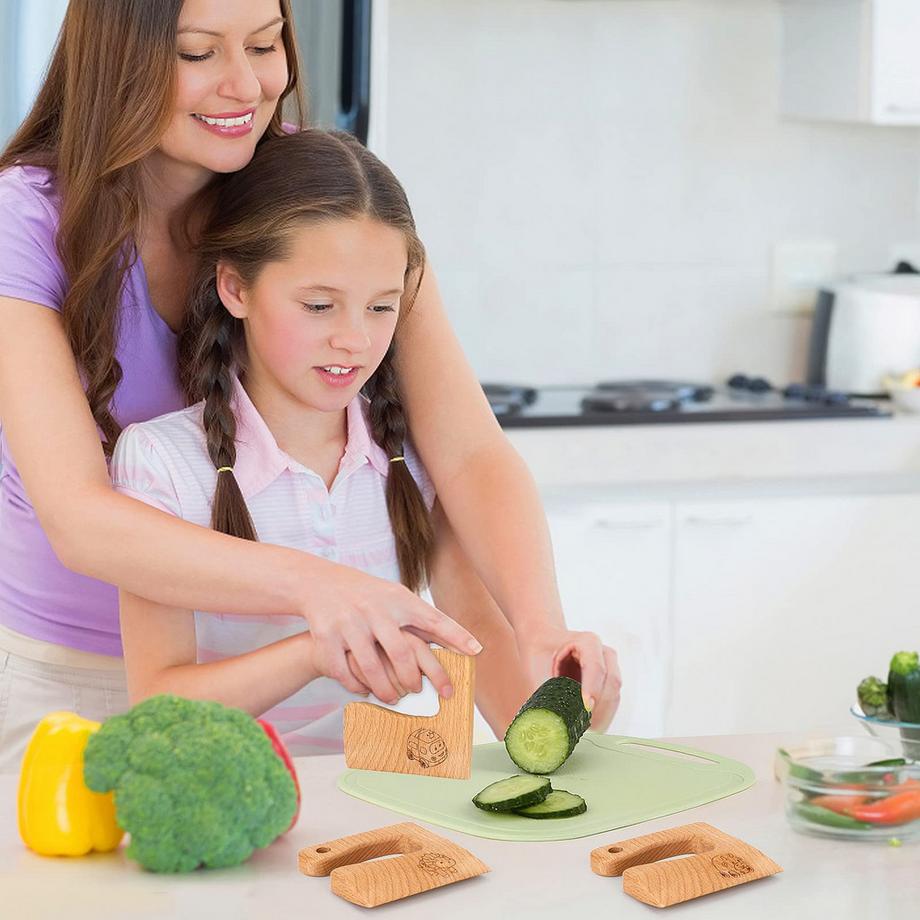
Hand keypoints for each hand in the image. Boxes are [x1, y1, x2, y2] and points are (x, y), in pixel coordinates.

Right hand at [298, 561, 479, 703]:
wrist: (319, 583)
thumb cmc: (368, 596)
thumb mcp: (395, 597)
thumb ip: (423, 620)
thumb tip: (461, 643)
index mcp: (398, 600)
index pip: (433, 619)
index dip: (455, 636)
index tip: (476, 651)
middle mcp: (376, 609)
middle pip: (402, 653)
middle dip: (412, 679)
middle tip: (418, 692)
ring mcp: (350, 622)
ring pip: (371, 667)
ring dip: (385, 689)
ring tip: (393, 699)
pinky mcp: (327, 635)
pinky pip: (343, 670)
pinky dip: (355, 685)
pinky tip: (364, 690)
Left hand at [515, 627, 620, 732]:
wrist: (543, 645)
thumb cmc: (540, 654)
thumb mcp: (536, 669)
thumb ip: (541, 695)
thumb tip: (542, 725)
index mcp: (587, 642)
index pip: (596, 667)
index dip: (592, 688)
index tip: (586, 707)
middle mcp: (603, 653)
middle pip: (611, 683)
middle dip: (599, 708)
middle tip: (583, 727)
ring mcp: (610, 668)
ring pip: (614, 694)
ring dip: (602, 715)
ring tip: (583, 729)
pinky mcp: (609, 682)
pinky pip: (612, 701)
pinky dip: (602, 716)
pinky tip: (588, 726)